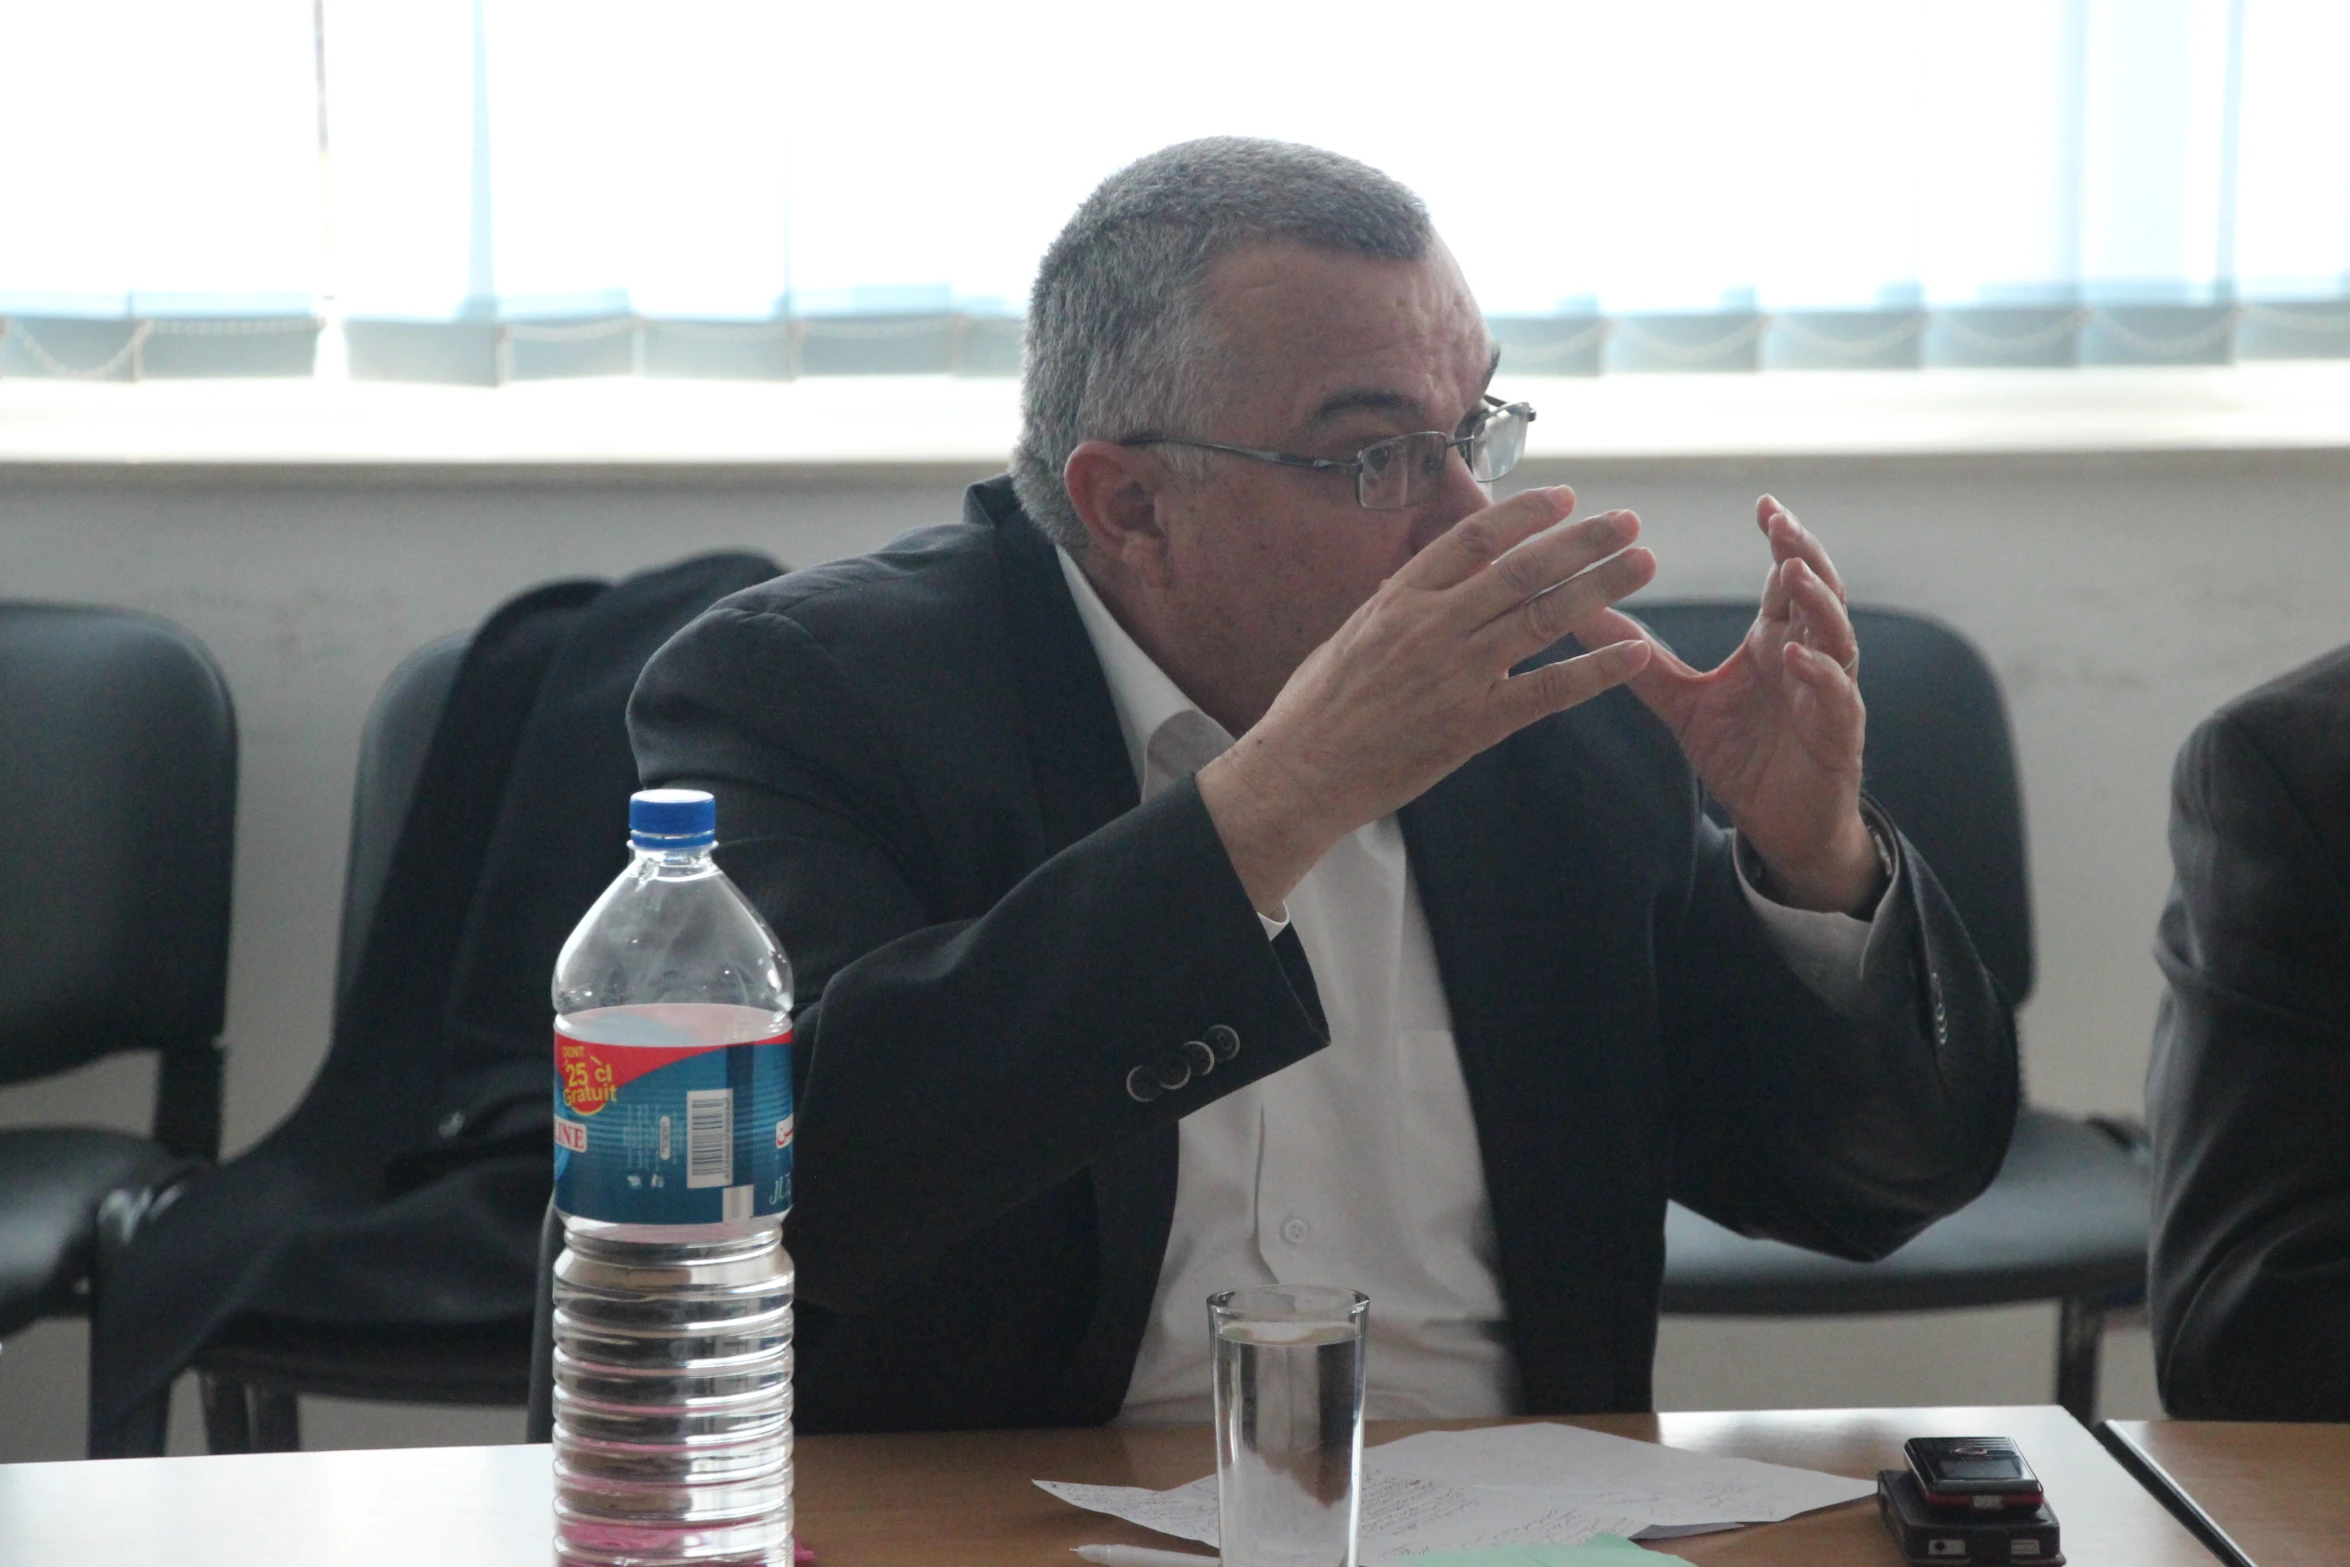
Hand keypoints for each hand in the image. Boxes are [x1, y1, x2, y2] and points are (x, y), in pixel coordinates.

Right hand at [1199, 486, 1654, 914]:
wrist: (1301, 772)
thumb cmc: (1317, 706)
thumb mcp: (1350, 634)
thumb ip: (1396, 605)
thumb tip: (1424, 577)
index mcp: (1400, 597)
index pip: (1475, 538)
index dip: (1527, 514)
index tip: (1567, 498)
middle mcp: (1432, 626)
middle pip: (1523, 569)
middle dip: (1582, 541)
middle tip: (1627, 522)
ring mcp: (1455, 674)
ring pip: (1543, 617)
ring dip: (1600, 587)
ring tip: (1641, 564)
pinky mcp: (1472, 724)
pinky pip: (1546, 690)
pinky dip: (1594, 670)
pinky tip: (1632, 652)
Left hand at [1580, 496, 1878, 913]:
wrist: (1779, 825)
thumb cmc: (1743, 757)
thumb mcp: (1681, 703)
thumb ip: (1640, 661)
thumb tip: (1583, 619)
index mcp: (1773, 642)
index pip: (1784, 577)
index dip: (1781, 540)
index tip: (1763, 504)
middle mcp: (1808, 656)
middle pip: (1818, 591)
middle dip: (1802, 553)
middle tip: (1779, 522)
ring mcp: (1829, 693)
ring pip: (1835, 635)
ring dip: (1816, 602)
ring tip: (1792, 573)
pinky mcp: (1838, 734)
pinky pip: (1835, 697)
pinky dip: (1818, 674)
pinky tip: (1794, 655)